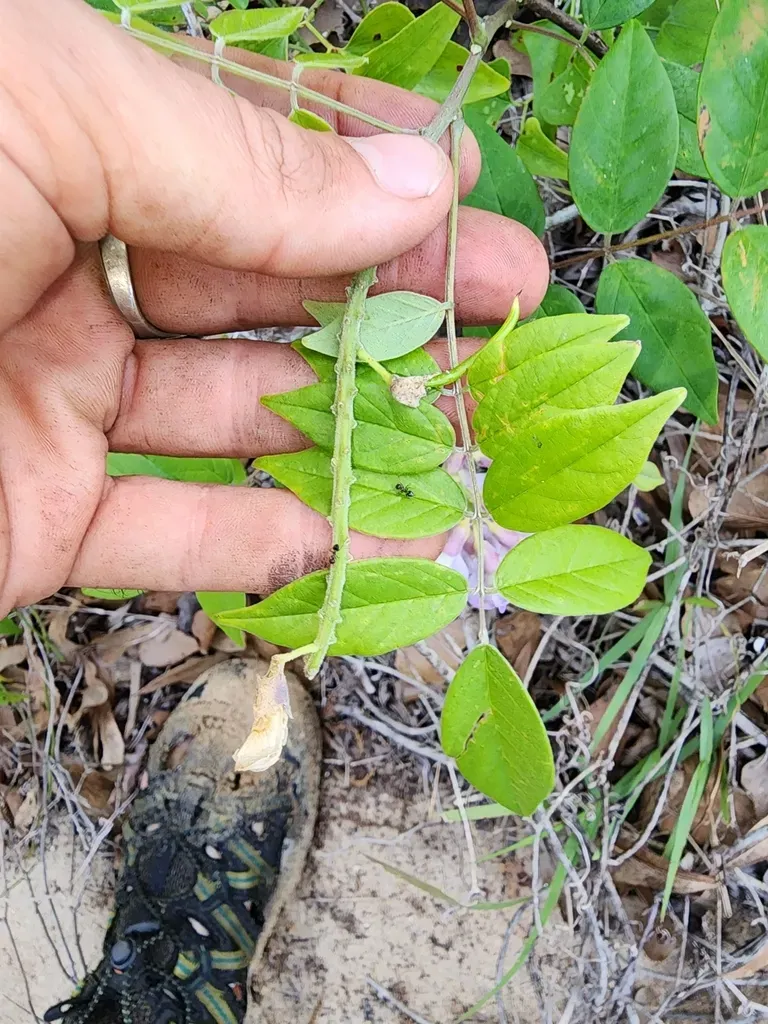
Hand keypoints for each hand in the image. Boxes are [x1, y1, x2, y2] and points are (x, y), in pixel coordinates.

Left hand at [0, 0, 547, 613]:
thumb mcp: (41, 114)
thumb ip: (232, 156)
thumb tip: (409, 182)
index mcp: (48, 135)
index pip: (240, 144)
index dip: (359, 161)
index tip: (463, 186)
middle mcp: (50, 262)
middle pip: (261, 285)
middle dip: (390, 298)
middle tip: (506, 313)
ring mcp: (42, 397)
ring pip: (231, 416)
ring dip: (352, 433)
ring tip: (464, 446)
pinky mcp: (26, 519)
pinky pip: (163, 531)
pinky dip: (257, 542)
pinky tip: (344, 539)